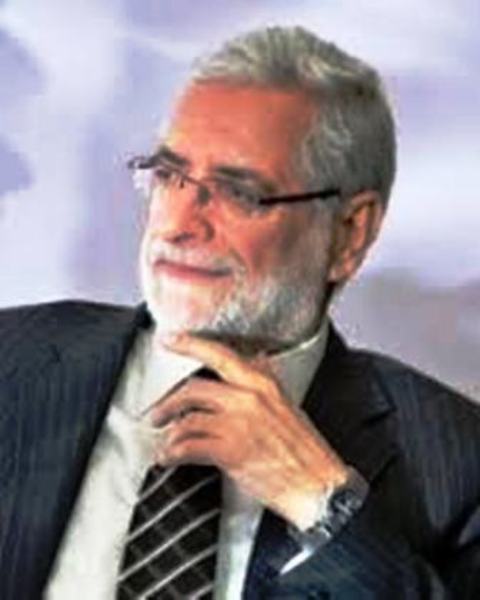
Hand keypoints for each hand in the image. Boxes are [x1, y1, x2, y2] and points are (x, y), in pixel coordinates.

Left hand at [149, 333, 348, 528]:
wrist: (319, 486)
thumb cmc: (305, 451)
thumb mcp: (287, 406)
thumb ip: (264, 386)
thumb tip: (249, 366)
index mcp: (264, 384)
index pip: (220, 354)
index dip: (190, 345)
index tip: (170, 341)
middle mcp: (249, 398)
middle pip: (194, 388)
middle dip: (168, 402)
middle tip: (157, 411)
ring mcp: (239, 423)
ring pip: (188, 417)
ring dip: (169, 431)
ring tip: (164, 440)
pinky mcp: (231, 451)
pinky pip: (189, 446)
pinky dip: (172, 453)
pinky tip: (169, 458)